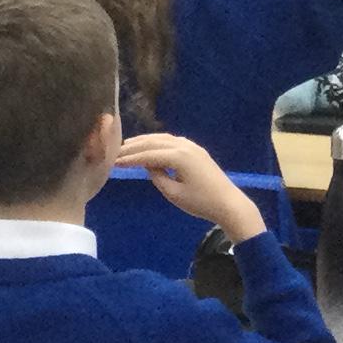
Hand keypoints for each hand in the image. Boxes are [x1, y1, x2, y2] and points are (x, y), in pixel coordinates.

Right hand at [116, 133, 264, 242]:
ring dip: (146, 141)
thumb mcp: (174, 194)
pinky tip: (150, 147)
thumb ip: (157, 177)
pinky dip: (158, 142)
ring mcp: (192, 146)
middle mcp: (185, 146)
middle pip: (154, 142)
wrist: (228, 203)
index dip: (130, 159)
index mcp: (179, 156)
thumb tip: (148, 166)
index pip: (148, 155)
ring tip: (129, 146)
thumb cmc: (201, 203)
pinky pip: (173, 141)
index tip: (113, 162)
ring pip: (164, 139)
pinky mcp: (196, 150)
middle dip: (134, 147)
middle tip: (116, 152)